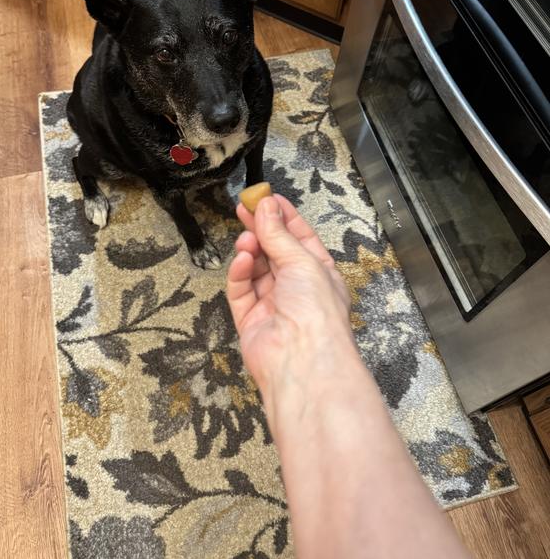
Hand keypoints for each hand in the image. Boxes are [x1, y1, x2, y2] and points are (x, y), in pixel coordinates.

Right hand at [226, 195, 354, 418]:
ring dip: (251, 250)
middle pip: (275, 251)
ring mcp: (274, 305)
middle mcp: (298, 289)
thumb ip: (278, 233)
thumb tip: (266, 205)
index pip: (300, 238)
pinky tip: (243, 260)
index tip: (266, 197)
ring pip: (256, 269)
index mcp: (319, 273)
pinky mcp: (251, 320)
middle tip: (244, 209)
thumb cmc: (316, 310)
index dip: (284, 217)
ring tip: (246, 239)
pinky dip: (240, 273)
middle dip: (261, 229)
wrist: (301, 360)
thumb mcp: (302, 260)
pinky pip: (241, 291)